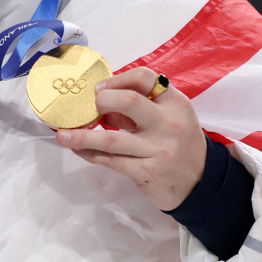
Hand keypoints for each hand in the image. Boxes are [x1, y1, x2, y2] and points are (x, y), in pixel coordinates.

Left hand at [55, 67, 206, 211]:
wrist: (200, 183)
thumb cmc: (179, 143)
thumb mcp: (172, 117)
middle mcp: (169, 124)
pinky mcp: (147, 172)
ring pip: (110, 138)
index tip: (100, 89)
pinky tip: (77, 149)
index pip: (145, 78)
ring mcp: (158, 150)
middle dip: (101, 101)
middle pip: (128, 102)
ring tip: (62, 134)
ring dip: (81, 135)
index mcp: (176, 103)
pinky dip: (89, 153)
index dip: (117, 79)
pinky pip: (110, 161)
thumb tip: (101, 99)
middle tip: (88, 107)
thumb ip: (143, 107)